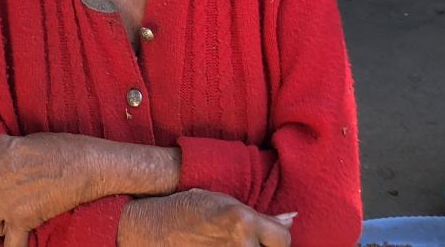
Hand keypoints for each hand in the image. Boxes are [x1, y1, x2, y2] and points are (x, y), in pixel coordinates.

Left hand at [0, 133, 99, 236]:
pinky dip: (12, 245)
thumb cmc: (65, 148)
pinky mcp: (23, 218)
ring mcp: (8, 199)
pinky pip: (9, 243)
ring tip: (1, 220)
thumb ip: (10, 151)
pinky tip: (17, 240)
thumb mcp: (28, 140)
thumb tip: (5, 161)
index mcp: (0, 152)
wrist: (86, 166)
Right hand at [119, 189, 292, 245]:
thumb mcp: (222, 202)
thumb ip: (258, 216)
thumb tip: (290, 220)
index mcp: (242, 220)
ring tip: (232, 244)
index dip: (278, 238)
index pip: (284, 240)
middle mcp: (240, 245)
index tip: (268, 237)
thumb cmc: (186, 209)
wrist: (153, 228)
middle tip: (247, 241)